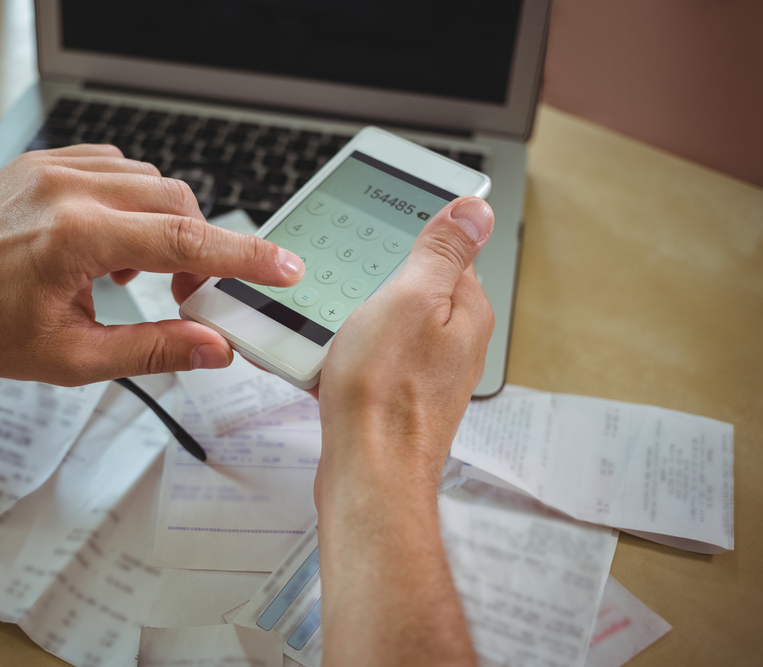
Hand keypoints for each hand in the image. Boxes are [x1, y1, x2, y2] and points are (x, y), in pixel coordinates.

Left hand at [0, 145, 304, 428]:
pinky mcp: (42, 163)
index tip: (284, 267)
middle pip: (176, 202)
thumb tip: (216, 347)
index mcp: (76, 238)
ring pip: (149, 180)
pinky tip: (112, 241)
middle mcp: (67, 189)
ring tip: (133, 273)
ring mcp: (53, 168)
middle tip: (188, 294)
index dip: (246, 257)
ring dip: (163, 225)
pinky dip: (131, 201)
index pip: (187, 241)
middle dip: (200, 247)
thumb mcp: (74, 358)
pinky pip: (113, 167)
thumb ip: (155, 349)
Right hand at [314, 195, 494, 502]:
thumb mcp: (410, 299)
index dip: (409, 239)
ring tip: (333, 330)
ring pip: (385, 324)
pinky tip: (327, 363)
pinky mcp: (396, 396)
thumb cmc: (384, 395)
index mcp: (465, 310)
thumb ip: (443, 252)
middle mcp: (454, 342)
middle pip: (411, 288)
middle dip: (373, 283)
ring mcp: (426, 372)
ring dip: (353, 321)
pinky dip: (345, 354)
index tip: (379, 238)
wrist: (366, 474)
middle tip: (347, 289)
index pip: (447, 251)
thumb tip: (475, 210)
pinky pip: (368, 358)